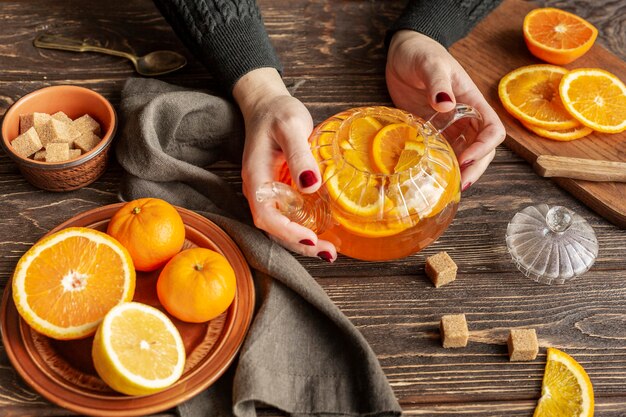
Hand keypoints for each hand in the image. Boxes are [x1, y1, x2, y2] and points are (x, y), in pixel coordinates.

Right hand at [233, 68, 336, 261]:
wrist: (267, 104)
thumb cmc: (278, 113)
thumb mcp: (291, 126)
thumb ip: (299, 155)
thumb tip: (311, 186)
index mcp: (256, 177)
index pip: (266, 215)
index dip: (287, 231)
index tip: (312, 238)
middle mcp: (257, 189)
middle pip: (273, 228)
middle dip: (299, 244)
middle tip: (328, 253)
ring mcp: (266, 191)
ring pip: (279, 225)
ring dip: (301, 241)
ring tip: (328, 250)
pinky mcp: (276, 190)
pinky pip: (286, 215)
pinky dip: (302, 228)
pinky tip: (321, 232)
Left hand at [386, 30, 505, 189]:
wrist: (401, 53)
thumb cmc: (420, 53)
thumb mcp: (430, 64)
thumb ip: (438, 83)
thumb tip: (446, 105)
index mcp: (472, 102)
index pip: (492, 130)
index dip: (484, 148)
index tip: (466, 158)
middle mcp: (465, 118)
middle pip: (482, 150)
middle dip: (474, 169)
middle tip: (459, 185)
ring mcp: (448, 127)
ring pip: (463, 156)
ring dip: (459, 172)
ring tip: (447, 187)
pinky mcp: (430, 132)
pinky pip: (441, 153)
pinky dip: (440, 166)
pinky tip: (431, 178)